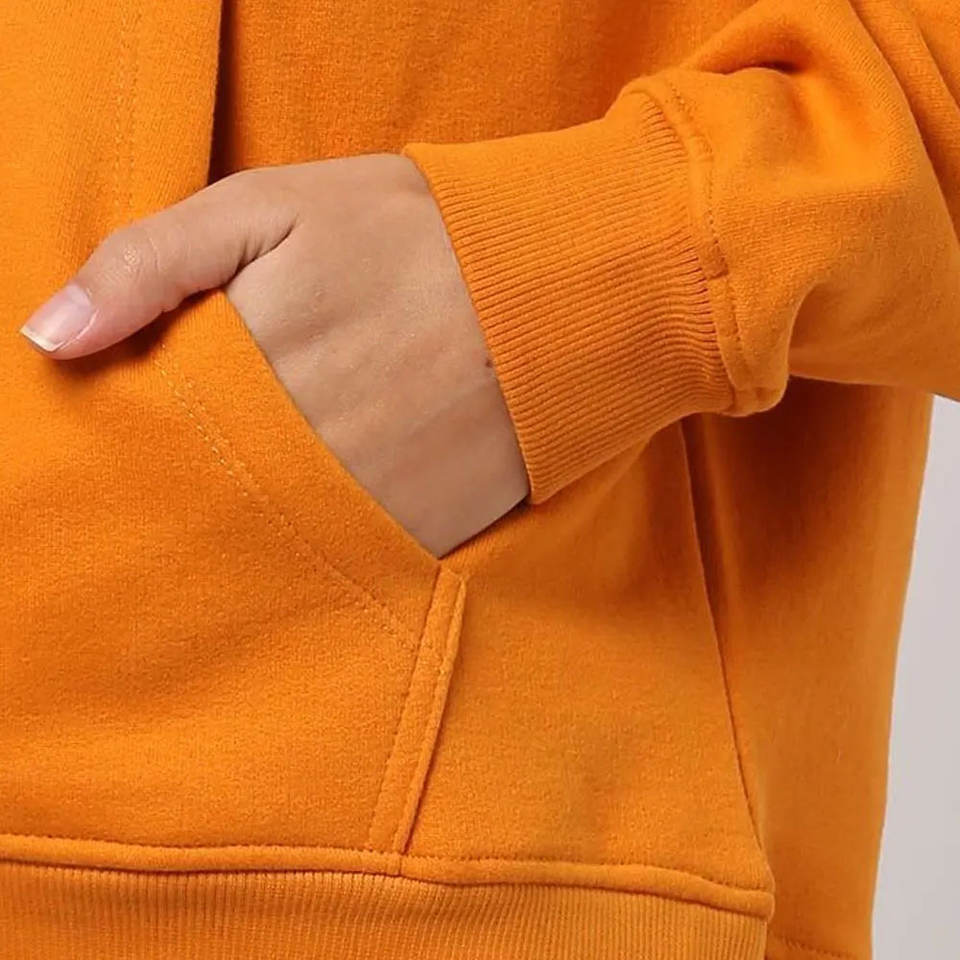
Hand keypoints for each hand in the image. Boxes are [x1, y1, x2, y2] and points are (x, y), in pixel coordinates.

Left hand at [19, 154, 529, 556]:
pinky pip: (351, 561)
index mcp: (247, 373)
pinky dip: (332, 544)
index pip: (150, 436)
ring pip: (270, 542)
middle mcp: (297, 456)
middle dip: (197, 486)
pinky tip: (342, 501)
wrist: (560, 286)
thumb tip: (50, 338)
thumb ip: (152, 263)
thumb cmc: (415, 235)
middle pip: (205, 499)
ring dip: (261, 521)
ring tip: (290, 478)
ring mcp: (364, 506)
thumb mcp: (275, 206)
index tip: (150, 430)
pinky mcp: (422, 535)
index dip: (140, 437)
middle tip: (235, 453)